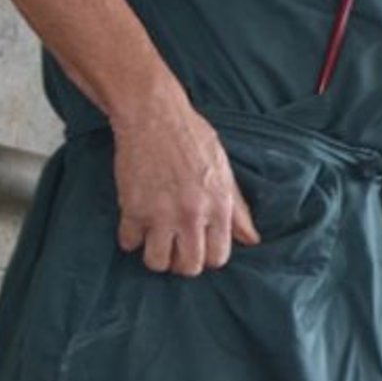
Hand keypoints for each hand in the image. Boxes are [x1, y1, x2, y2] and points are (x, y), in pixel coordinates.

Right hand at [113, 95, 258, 273]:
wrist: (152, 114)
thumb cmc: (191, 136)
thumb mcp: (223, 169)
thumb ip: (237, 208)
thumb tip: (252, 239)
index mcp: (218, 205)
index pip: (218, 257)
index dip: (208, 256)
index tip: (198, 246)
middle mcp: (192, 214)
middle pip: (189, 266)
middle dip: (181, 262)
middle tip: (175, 247)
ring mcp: (161, 214)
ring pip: (157, 262)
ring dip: (155, 256)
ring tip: (154, 240)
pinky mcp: (132, 208)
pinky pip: (129, 243)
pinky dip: (130, 238)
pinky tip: (135, 223)